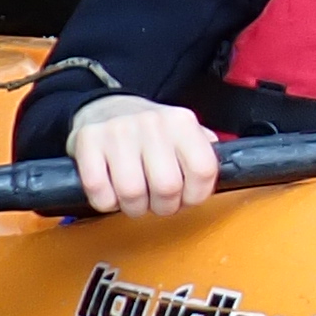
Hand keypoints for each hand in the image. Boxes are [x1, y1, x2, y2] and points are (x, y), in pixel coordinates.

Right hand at [69, 95, 218, 215]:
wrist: (106, 108)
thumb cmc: (150, 133)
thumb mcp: (184, 133)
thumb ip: (205, 152)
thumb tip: (228, 170)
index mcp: (182, 122)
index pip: (204, 171)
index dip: (196, 196)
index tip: (187, 198)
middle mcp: (153, 123)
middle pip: (167, 188)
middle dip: (163, 207)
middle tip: (157, 202)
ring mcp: (118, 131)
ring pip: (132, 193)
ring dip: (134, 207)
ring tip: (135, 198)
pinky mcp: (88, 141)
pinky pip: (99, 191)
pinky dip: (106, 201)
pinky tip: (111, 190)